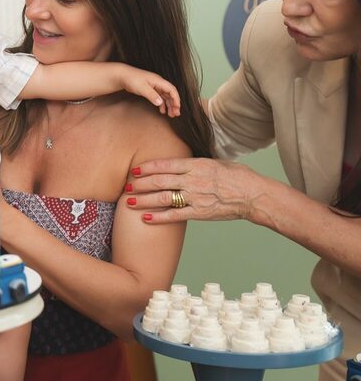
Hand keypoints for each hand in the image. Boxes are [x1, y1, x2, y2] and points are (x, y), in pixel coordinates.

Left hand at [119, 67, 180, 116]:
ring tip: (170, 114)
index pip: (172, 90)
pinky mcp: (150, 89)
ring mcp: (154, 86)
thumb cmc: (132, 79)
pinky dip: (162, 104)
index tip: (177, 108)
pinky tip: (162, 110)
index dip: (176, 99)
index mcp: (159, 81)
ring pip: (165, 96)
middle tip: (175, 114)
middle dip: (174, 104)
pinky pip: (159, 97)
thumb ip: (151, 95)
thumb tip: (160, 103)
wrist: (122, 76)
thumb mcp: (142, 88)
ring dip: (169, 105)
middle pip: (170, 94)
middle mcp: (158, 83)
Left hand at [124, 157, 258, 223]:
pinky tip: (146, 218)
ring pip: (162, 197)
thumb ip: (196, 164)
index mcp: (196, 165)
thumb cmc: (237, 176)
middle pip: (159, 181)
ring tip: (129, 202)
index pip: (165, 165)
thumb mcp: (215, 162)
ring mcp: (195, 197)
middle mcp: (193, 180)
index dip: (147, 168)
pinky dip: (158, 217)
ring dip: (143, 200)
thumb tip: (180, 163)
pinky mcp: (199, 212)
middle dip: (140, 184)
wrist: (253, 195)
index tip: (135, 170)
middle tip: (126, 186)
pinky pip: (174, 215)